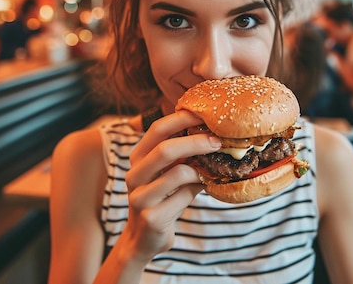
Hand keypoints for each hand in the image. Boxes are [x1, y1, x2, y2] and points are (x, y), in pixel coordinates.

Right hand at [122, 110, 220, 261]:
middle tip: (218, 141)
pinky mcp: (152, 217)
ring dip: (201, 170)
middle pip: (165, 149)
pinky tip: (205, 188)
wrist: (144, 239)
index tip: (205, 114)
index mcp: (138, 158)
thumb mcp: (167, 173)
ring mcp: (140, 197)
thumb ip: (183, 156)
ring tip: (213, 169)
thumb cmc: (162, 199)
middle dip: (196, 142)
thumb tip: (215, 134)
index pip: (157, 129)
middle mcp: (134, 175)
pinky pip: (184, 196)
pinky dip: (199, 189)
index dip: (181, 118)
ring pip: (177, 173)